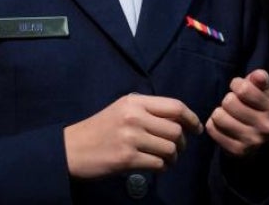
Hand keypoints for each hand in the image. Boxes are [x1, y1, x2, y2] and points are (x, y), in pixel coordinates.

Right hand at [64, 93, 202, 178]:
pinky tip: (155, 166)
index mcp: (134, 101)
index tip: (196, 128)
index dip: (191, 118)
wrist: (71, 149)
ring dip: (173, 158)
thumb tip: (178, 120)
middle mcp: (134, 116)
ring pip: (170, 149)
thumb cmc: (98, 129)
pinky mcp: (127, 159)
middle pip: (176, 130)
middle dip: (182, 143)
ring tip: (165, 159)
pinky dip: (162, 168)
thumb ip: (146, 111)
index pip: (175, 106)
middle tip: (176, 149)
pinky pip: (159, 164)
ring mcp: (131, 138)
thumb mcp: (121, 110)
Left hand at [205, 69, 268, 156]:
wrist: (260, 135)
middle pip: (229, 102)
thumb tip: (258, 75)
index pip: (243, 89)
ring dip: (220, 111)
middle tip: (235, 104)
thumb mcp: (264, 90)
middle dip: (228, 98)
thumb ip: (260, 79)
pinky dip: (213, 124)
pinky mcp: (237, 151)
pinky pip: (212, 129)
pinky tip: (223, 124)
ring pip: (219, 116)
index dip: (237, 84)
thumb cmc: (259, 104)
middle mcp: (267, 128)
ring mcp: (252, 142)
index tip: (240, 89)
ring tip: (228, 114)